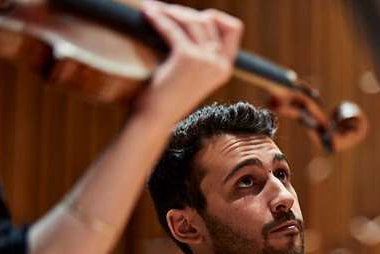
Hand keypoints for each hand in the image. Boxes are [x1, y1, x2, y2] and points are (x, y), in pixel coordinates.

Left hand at [135, 1, 242, 123]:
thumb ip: (200, 55)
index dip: (215, 17)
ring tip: (153, 10)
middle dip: (185, 13)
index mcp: (224, 68)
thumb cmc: (168, 97)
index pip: (233, 29)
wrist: (157, 118)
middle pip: (208, 20)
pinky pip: (172, 28)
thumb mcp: (194, 75)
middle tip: (165, 12)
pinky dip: (158, 18)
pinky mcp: (186, 57)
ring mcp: (205, 60)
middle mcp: (219, 63)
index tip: (193, 18)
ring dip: (171, 12)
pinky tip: (147, 13)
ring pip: (192, 21)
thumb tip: (190, 20)